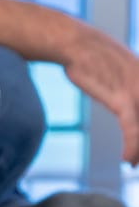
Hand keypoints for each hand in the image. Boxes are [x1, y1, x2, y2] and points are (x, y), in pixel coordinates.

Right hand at [63, 24, 138, 164]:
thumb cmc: (91, 56)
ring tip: (134, 163)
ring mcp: (137, 91)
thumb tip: (123, 99)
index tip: (137, 148)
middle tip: (137, 159)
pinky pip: (132, 129)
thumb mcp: (115, 69)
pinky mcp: (122, 99)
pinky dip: (132, 146)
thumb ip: (125, 84)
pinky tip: (127, 159)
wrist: (74, 43)